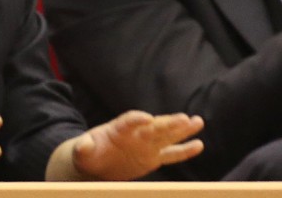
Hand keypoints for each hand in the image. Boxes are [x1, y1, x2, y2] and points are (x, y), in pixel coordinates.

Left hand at [48, 111, 204, 180]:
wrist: (95, 163)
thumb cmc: (88, 154)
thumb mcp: (82, 152)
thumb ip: (84, 147)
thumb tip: (83, 145)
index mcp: (118, 129)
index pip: (129, 121)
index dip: (136, 119)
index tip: (146, 118)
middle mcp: (136, 134)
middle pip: (154, 127)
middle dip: (168, 123)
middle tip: (184, 118)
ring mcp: (146, 145)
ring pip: (167, 136)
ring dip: (182, 130)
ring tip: (198, 122)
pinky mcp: (153, 157)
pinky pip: (171, 154)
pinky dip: (184, 150)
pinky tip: (199, 145)